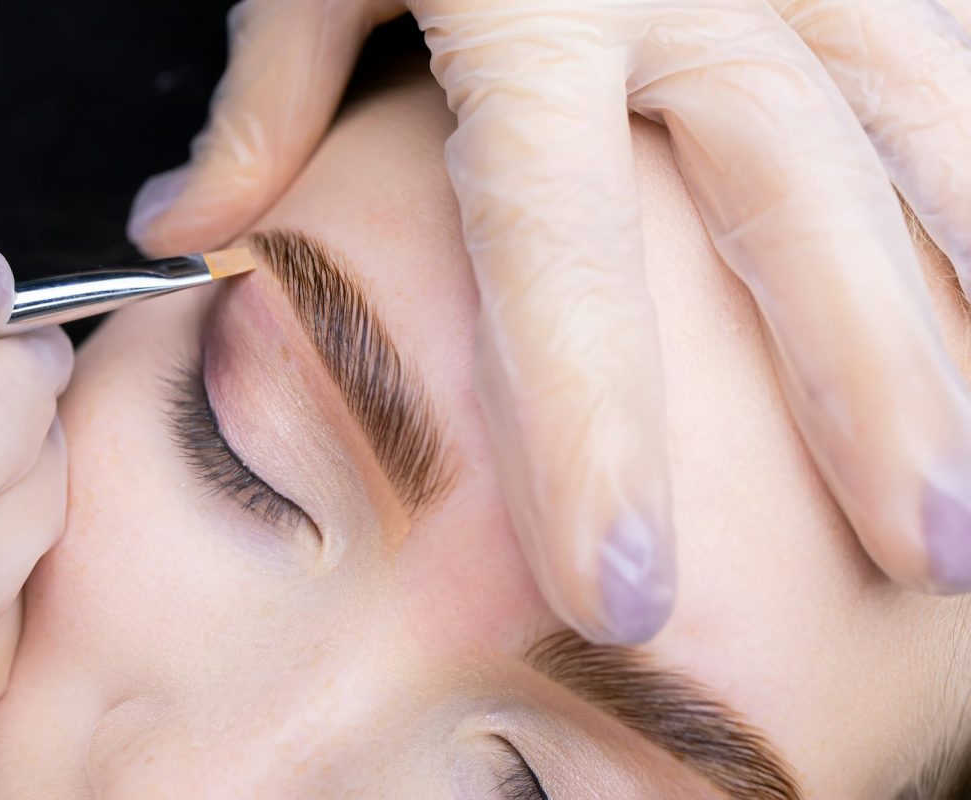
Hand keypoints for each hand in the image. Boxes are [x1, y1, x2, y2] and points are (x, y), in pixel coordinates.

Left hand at [127, 0, 970, 644]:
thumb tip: (186, 238)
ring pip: (928, 142)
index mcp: (534, 14)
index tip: (620, 588)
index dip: (593, 430)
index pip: (560, 253)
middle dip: (870, 403)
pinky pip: (968, 71)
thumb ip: (269, 94)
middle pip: (793, 216)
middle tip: (928, 563)